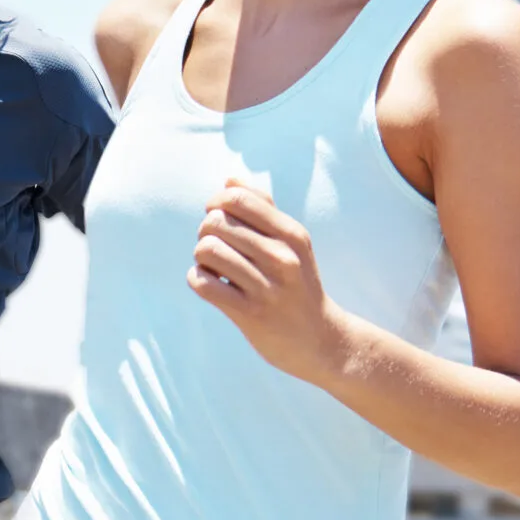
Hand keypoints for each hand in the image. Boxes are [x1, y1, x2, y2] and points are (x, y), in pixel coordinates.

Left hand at [186, 178, 349, 384]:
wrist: (320, 340)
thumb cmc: (298, 284)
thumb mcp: (292, 243)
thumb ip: (264, 207)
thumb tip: (230, 179)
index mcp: (291, 233)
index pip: (238, 198)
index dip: (216, 203)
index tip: (219, 218)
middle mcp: (282, 257)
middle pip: (216, 222)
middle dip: (206, 232)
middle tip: (216, 248)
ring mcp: (266, 286)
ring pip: (207, 250)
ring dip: (201, 258)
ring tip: (214, 268)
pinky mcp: (249, 314)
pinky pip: (203, 284)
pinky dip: (198, 280)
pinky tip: (211, 285)